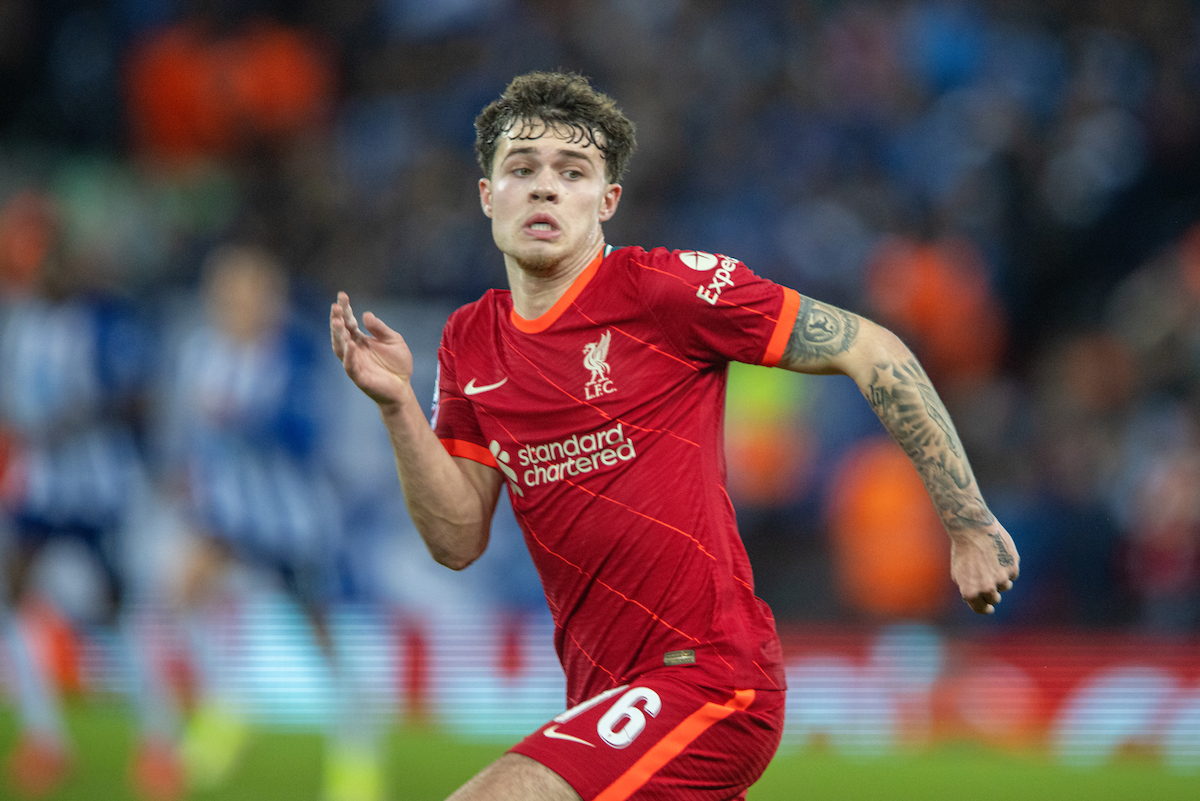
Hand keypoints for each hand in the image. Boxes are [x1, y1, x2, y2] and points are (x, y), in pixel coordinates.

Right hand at [330, 292, 413, 406]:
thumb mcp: (394, 340)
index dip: (345, 309)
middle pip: (341, 332)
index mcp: (360, 340)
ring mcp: (354, 363)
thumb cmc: (397, 365)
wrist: (403, 388)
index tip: (342, 295)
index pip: (349, 322)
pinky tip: (350, 344)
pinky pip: (350, 365)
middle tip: (335, 306)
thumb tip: (366, 315)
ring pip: (340, 348)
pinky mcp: (358, 376)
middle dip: (337, 319)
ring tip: (337, 321)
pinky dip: (349, 355)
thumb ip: (380, 329)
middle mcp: (353, 350)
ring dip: (338, 335)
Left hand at [949, 524, 1018, 614]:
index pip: (981, 609)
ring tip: (990, 562)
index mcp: (971, 591)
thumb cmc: (963, 550)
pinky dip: (1007, 567)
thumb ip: (967, 588)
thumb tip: (974, 599)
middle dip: (992, 593)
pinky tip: (998, 555)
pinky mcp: (1012, 568)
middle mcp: (987, 588)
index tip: (989, 608)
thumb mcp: (958, 573)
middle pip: (995, 599)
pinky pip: (1012, 574)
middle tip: (989, 582)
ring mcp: (1001, 579)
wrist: (973, 529)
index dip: (985, 609)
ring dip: (1000, 578)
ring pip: (1005, 586)